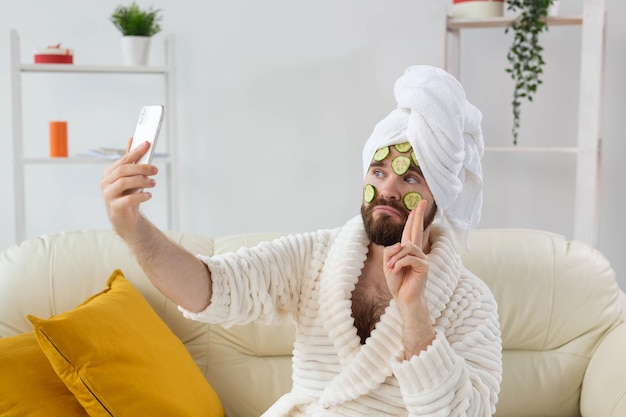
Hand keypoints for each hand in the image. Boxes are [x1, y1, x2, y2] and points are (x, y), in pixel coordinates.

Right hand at [100, 138, 157, 236]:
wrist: (125, 218)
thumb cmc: (128, 195)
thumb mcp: (130, 177)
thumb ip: (130, 160)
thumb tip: (132, 139)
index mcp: (109, 173)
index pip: (123, 160)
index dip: (135, 151)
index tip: (147, 144)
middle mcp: (106, 182)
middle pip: (123, 170)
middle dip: (141, 168)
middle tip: (155, 169)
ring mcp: (108, 195)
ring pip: (124, 182)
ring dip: (141, 181)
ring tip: (153, 183)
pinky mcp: (115, 207)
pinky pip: (128, 199)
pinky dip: (140, 196)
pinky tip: (149, 195)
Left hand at [383, 199, 434, 355]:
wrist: (404, 299)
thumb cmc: (397, 282)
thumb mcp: (388, 264)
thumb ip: (391, 251)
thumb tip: (400, 245)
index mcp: (408, 250)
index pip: (411, 230)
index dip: (415, 217)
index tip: (418, 204)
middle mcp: (417, 251)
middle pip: (417, 229)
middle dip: (418, 215)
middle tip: (421, 201)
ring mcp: (422, 258)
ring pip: (407, 247)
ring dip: (395, 258)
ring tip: (391, 269)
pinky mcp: (424, 265)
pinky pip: (408, 258)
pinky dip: (399, 264)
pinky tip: (396, 271)